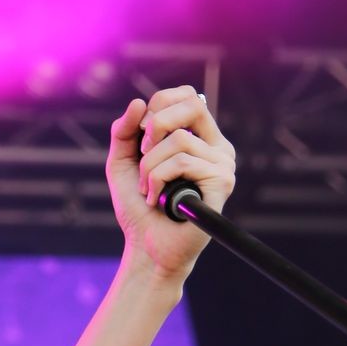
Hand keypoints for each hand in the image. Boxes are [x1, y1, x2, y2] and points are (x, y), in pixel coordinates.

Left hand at [106, 84, 235, 281]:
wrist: (147, 250)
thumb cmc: (139, 208)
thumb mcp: (123, 164)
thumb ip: (124, 132)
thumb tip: (139, 102)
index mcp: (200, 138)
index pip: (188, 96)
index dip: (159, 105)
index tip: (141, 136)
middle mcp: (217, 147)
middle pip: (192, 105)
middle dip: (155, 127)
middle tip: (143, 157)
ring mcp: (223, 164)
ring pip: (179, 140)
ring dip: (149, 166)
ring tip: (147, 190)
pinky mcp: (221, 182)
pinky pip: (183, 162)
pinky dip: (157, 180)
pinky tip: (156, 201)